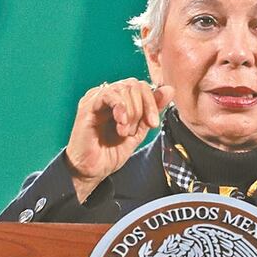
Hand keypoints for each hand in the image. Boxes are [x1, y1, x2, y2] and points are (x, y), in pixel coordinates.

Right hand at [65, 79, 174, 201]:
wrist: (93, 171)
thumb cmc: (110, 153)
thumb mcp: (139, 131)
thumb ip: (152, 111)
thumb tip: (169, 89)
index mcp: (119, 100)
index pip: (142, 86)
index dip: (152, 102)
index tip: (153, 124)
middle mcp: (107, 95)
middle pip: (134, 85)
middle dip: (142, 108)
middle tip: (134, 131)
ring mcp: (96, 98)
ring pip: (123, 88)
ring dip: (131, 112)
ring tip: (124, 132)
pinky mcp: (87, 106)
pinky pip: (108, 94)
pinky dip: (120, 107)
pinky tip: (120, 123)